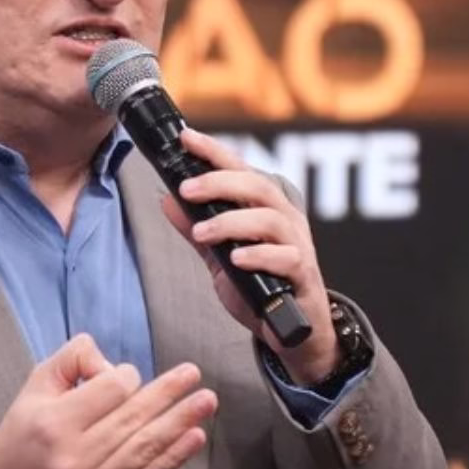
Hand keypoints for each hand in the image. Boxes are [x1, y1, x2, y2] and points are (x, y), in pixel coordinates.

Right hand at [0, 333, 216, 468]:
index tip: (123, 376)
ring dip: (181, 421)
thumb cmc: (21, 436)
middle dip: (169, 393)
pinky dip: (175, 457)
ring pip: (147, 447)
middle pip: (134, 417)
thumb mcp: (34, 387)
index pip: (110, 390)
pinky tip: (194, 437)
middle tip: (194, 374)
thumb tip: (114, 365)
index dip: (124, 376)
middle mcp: (76, 456)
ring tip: (207, 401)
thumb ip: (72, 361)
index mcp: (55, 422)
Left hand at [159, 128, 339, 385]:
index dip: (214, 151)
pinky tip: (236, 259)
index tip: (185, 137)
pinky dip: (259, 255)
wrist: (294, 330)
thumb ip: (195, 228)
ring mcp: (297, 246)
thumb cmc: (259, 286)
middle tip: (186, 189)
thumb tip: (165, 199)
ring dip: (232, 222)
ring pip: (271, 219)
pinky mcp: (303, 275)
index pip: (240, 169)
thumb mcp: (219, 255)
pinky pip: (286, 258)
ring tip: (201, 232)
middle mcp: (285, 220)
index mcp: (264, 208)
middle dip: (219, 182)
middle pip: (257, 186)